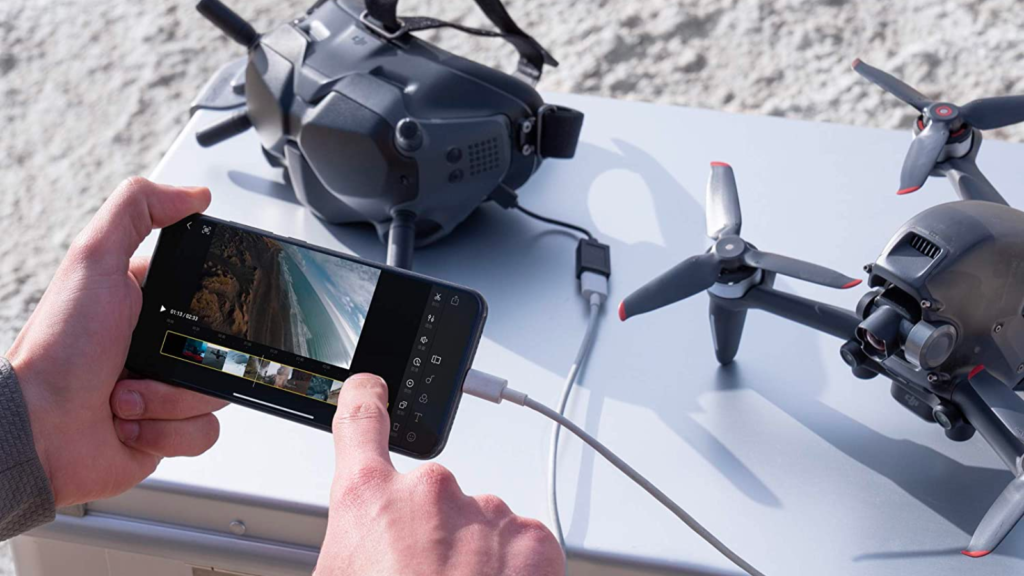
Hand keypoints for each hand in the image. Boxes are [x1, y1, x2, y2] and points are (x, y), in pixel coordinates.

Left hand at [6, 177, 228, 506]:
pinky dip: (169, 431)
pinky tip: (132, 423)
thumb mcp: (93, 261)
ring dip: (171, 398)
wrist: (38, 431)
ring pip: (216, 392)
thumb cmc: (57, 351)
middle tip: (148, 356)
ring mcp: (162, 391)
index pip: (205, 295)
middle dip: (187, 359)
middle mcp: (156, 348)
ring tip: (126, 395)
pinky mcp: (166, 433)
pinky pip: (204, 432)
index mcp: (144, 305)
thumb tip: (193, 194)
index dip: (210, 304)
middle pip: (220, 348)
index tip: (186, 314)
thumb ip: (137, 211)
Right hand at [316, 374, 564, 575]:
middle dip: (429, 536)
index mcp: (368, 501)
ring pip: (478, 526)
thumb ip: (349, 553)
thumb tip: (357, 560)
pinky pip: (519, 546)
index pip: (360, 423)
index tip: (372, 387)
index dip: (366, 399)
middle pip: (428, 499)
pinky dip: (512, 572)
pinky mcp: (534, 540)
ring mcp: (487, 512)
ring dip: (473, 558)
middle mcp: (430, 492)